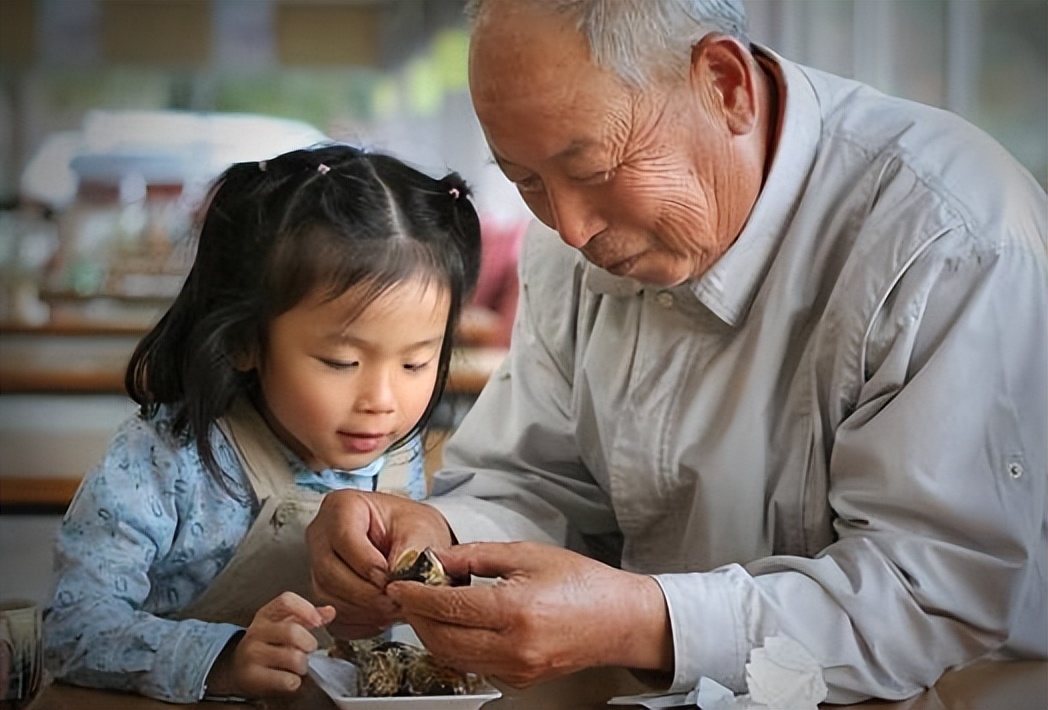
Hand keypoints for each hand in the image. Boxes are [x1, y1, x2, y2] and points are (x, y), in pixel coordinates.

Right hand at [206, 592, 335, 697]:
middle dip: (309, 643)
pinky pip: (285, 680)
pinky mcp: (251, 676)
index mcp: (267, 614)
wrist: (237, 666)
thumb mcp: (284, 624)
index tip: (318, 621)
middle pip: (292, 631)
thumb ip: (309, 616)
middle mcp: (256, 631)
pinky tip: (290, 678)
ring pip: (292, 657)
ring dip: (303, 664)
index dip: (306, 609)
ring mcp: (252, 654)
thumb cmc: (267, 642)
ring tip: (299, 665)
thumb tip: (330, 611)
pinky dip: (294, 681)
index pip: (286, 601)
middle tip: (308, 649)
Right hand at [305, 490, 453, 638]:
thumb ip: (412, 550)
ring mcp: (317, 564)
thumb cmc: (412, 528)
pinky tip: (382, 617)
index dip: (368, 564)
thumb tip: (396, 576)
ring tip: (394, 609)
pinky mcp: (322, 591)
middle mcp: (322, 535)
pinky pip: (331, 616)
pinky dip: (359, 623)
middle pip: (329, 572)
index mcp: (341, 507)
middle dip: (366, 593)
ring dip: (363, 611)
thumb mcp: (421, 529)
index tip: (391, 578)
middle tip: (395, 601)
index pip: (344, 538)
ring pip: (328, 597)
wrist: (412, 541)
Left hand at [385, 542, 672, 686]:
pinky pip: (474, 667)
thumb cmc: (581, 581)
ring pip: (453, 658)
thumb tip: (437, 559)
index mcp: (515, 609)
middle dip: (417, 617)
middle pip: (442, 638)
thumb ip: (477, 557)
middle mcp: (513, 646)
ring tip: (427, 609)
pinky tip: (456, 626)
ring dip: (432, 634)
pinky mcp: (520, 679)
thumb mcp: (528, 554)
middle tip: (407, 595)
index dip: (416, 595)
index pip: (448, 606)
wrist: (619, 620)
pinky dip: (455, 648)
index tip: (399, 583)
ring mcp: (517, 668)